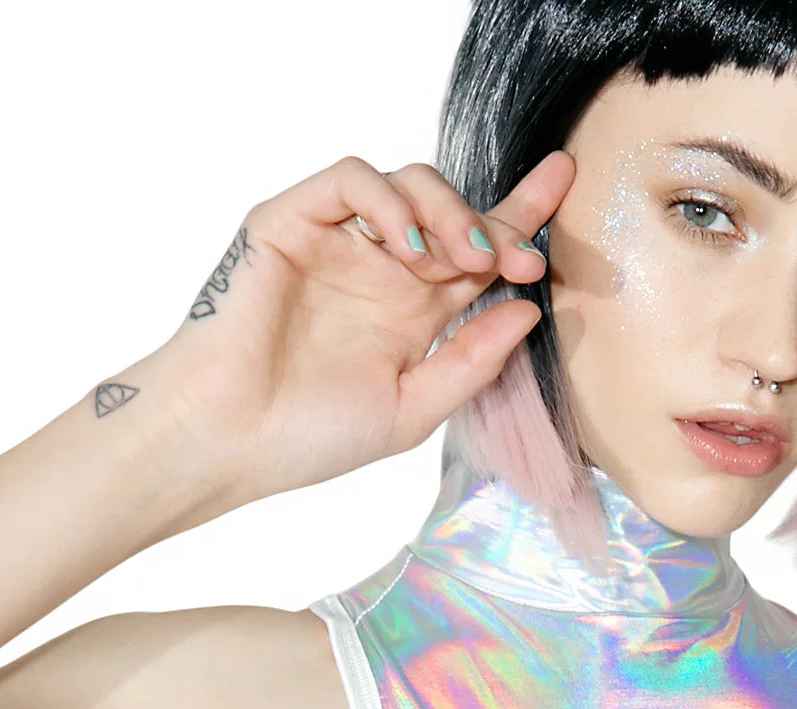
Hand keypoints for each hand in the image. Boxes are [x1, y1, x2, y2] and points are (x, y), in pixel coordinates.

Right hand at [151, 148, 575, 503]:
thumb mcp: (414, 408)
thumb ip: (472, 362)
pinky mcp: (292, 220)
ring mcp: (338, 241)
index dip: (521, 216)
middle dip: (498, 223)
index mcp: (414, 312)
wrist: (231, 441)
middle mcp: (380, 269)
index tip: (566, 191)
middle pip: (453, 211)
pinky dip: (387, 200)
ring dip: (449, 211)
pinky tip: (408, 248)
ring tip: (467, 258)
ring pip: (408, 184)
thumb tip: (528, 312)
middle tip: (521, 258)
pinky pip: (350, 180)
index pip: (478, 252)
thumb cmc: (311, 437)